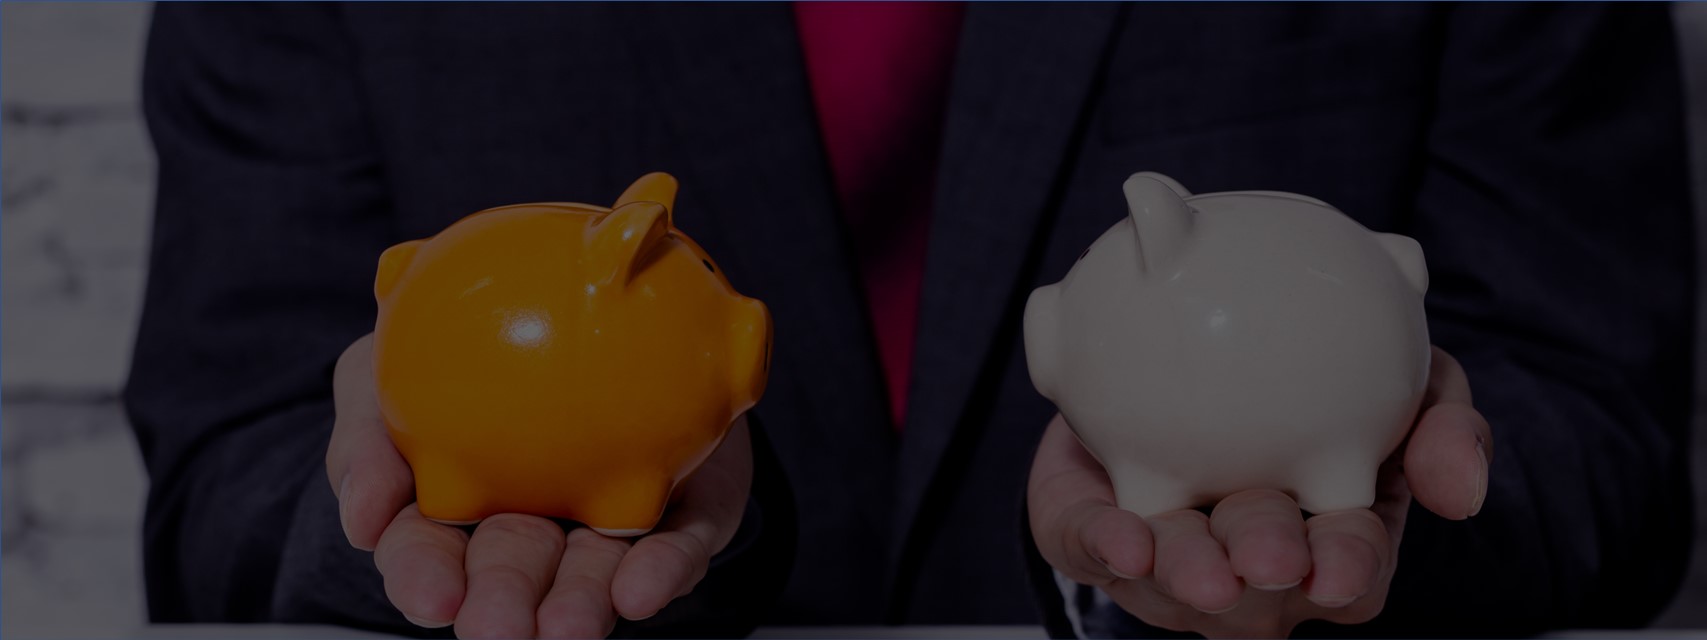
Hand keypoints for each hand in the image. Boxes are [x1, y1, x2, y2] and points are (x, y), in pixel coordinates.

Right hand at [327, 334, 752, 638]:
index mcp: (457, 510)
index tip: (431, 597)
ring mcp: (609, 524)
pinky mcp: (686, 512)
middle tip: (495, 627)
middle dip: (503, 606)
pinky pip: (679, 542)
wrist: (597, 305)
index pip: (431, 555)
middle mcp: (536, 530)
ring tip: (567, 627)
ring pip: (593, 573)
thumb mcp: (381, 371)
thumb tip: (361, 518)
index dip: (425, 580)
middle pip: (514, 576)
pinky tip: (642, 589)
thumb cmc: (474, 348)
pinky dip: (661, 569)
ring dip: (578, 604)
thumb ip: (365, 432)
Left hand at [1029, 346, 1490, 637]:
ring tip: (1179, 559)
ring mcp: (1169, 560)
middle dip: (1260, 570)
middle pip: (1259, 586)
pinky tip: (1121, 537)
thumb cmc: (1306, 382)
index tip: (1337, 570)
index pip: (1347, 573)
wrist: (1186, 345)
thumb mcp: (1404, 382)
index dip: (1346, 571)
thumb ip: (1442, 420)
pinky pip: (1090, 543)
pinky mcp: (1093, 530)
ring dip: (1182, 569)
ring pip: (1173, 577)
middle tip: (1263, 558)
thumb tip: (1464, 488)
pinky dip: (1104, 542)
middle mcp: (1249, 567)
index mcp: (1327, 538)